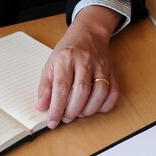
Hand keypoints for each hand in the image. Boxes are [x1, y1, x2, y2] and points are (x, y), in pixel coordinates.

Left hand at [35, 5, 121, 128]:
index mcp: (66, 58)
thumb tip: (42, 107)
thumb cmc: (68, 51)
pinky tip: (96, 109)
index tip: (52, 121)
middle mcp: (85, 61)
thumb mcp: (51, 64)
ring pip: (100, 92)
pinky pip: (114, 91)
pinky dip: (106, 105)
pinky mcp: (112, 71)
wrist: (89, 34)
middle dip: (72, 111)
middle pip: (81, 91)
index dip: (56, 108)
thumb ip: (45, 86)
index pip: (61, 87)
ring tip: (79, 114)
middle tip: (66, 119)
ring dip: (89, 110)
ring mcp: (101, 66)